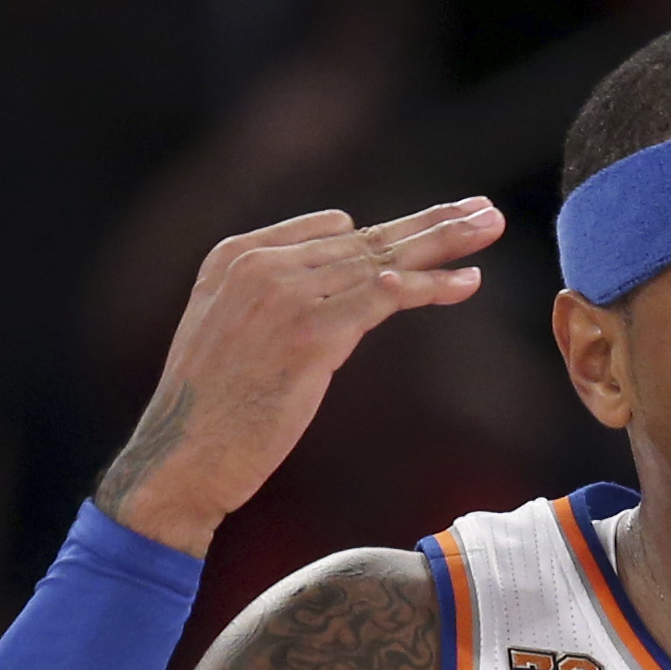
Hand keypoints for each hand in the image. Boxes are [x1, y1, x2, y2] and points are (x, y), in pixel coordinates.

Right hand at [96, 198, 505, 552]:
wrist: (180, 458)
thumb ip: (264, 303)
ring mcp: (286, 294)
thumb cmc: (207, 415)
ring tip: (490, 227)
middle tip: (483, 211)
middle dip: (430, 223)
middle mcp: (260, 264)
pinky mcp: (312, 333)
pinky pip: (385, 298)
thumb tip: (323, 297)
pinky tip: (468, 282)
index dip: (386, 235)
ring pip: (382, 260)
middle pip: (365, 238)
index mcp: (236, 256)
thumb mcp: (227, 336)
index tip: (436, 229)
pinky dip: (429, 287)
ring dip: (444, 243)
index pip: (329, 231)